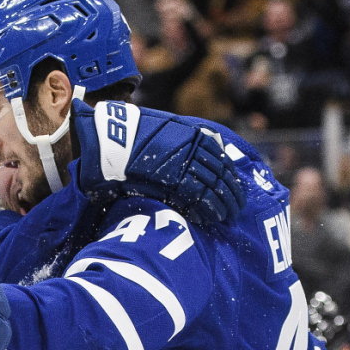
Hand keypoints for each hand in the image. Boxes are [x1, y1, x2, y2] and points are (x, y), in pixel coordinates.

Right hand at [71, 100, 244, 226]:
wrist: (112, 137)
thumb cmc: (132, 136)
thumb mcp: (164, 132)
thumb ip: (180, 145)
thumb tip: (192, 161)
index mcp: (196, 137)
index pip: (222, 161)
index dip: (231, 178)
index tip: (235, 190)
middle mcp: (195, 149)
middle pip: (222, 175)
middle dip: (232, 194)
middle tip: (237, 208)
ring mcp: (185, 165)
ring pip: (214, 187)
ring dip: (224, 203)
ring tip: (227, 216)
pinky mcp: (172, 180)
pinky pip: (197, 197)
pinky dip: (206, 208)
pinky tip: (211, 217)